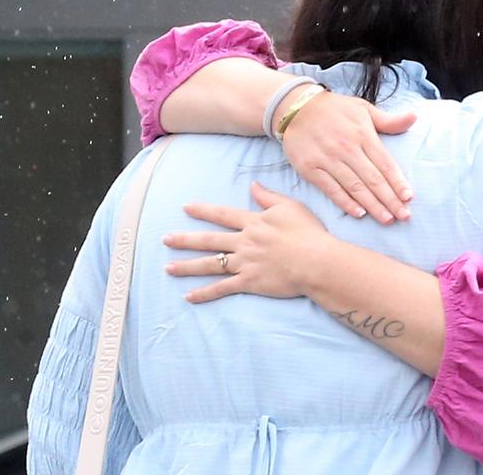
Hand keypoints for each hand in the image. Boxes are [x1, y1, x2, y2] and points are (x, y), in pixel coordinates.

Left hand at [164, 182, 338, 302]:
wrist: (316, 261)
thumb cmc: (308, 233)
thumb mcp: (290, 207)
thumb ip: (268, 196)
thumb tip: (253, 185)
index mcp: (253, 222)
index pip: (222, 214)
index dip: (204, 210)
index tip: (186, 208)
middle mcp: (244, 242)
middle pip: (209, 240)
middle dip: (185, 239)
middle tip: (165, 239)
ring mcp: (244, 263)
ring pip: (210, 264)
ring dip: (187, 266)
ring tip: (168, 268)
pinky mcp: (249, 282)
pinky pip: (222, 288)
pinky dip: (205, 293)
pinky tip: (188, 296)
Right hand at [278, 89, 415, 223]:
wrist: (296, 107)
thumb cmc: (334, 109)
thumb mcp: (363, 108)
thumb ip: (388, 120)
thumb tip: (414, 117)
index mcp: (362, 134)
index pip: (385, 163)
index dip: (398, 182)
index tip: (409, 198)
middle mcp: (346, 148)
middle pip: (373, 179)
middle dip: (390, 200)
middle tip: (403, 216)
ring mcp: (327, 159)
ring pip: (355, 187)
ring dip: (372, 206)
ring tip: (387, 219)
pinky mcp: (310, 168)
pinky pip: (331, 189)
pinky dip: (345, 202)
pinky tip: (359, 213)